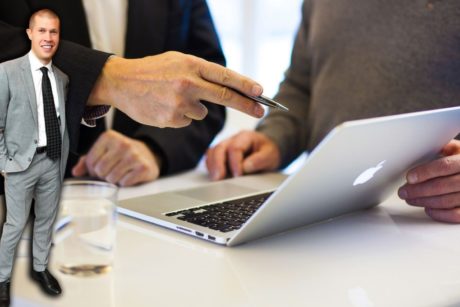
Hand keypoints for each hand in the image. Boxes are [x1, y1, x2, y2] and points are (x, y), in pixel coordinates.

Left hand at [71, 130, 159, 185]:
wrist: (148, 155)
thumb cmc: (122, 155)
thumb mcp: (104, 152)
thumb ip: (87, 160)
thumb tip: (76, 172)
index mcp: (109, 137)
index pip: (90, 161)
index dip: (92, 170)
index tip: (100, 168)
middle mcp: (122, 144)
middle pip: (100, 170)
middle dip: (103, 176)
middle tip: (110, 172)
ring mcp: (134, 155)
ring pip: (111, 178)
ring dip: (114, 180)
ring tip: (120, 173)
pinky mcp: (143, 167)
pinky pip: (125, 183)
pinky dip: (125, 183)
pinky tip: (129, 175)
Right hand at [88, 51, 264, 127]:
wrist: (121, 82)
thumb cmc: (152, 70)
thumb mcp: (177, 61)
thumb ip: (201, 72)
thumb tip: (227, 87)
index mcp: (191, 65)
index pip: (225, 76)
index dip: (246, 85)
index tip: (261, 92)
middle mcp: (188, 83)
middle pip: (225, 97)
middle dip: (246, 105)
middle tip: (261, 111)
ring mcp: (180, 103)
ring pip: (202, 112)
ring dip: (194, 108)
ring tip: (172, 97)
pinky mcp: (172, 119)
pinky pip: (187, 120)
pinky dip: (180, 116)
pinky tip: (165, 106)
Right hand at [206, 130, 280, 180]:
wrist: (267, 150)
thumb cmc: (268, 152)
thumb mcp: (270, 155)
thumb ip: (260, 160)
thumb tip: (246, 167)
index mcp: (246, 137)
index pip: (235, 148)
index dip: (235, 162)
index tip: (238, 175)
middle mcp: (232, 139)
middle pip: (219, 148)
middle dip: (218, 164)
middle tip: (219, 178)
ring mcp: (225, 146)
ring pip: (212, 152)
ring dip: (212, 166)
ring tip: (215, 179)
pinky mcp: (221, 154)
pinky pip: (210, 158)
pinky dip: (211, 167)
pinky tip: (214, 176)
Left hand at [398, 139, 459, 222]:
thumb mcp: (459, 149)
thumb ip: (443, 147)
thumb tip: (421, 146)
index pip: (444, 166)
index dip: (425, 172)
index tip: (409, 177)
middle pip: (442, 186)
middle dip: (418, 190)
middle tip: (403, 192)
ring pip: (446, 201)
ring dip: (424, 201)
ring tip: (410, 199)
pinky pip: (456, 214)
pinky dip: (439, 214)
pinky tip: (427, 209)